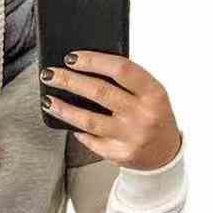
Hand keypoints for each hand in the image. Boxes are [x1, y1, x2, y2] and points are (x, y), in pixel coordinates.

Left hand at [40, 51, 181, 170]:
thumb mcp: (150, 95)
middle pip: (99, 93)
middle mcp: (143, 115)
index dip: (93, 61)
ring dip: (64, 109)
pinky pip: (90, 140)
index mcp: (153, 93)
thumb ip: (126, 82)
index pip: (120, 69)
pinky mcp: (118, 154)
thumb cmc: (152, 116)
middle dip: (69, 81)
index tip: (72, 57)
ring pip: (88, 120)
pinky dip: (77, 130)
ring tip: (48, 100)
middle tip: (50, 75)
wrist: (164, 154)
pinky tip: (67, 121)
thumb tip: (84, 68)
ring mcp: (130, 137)